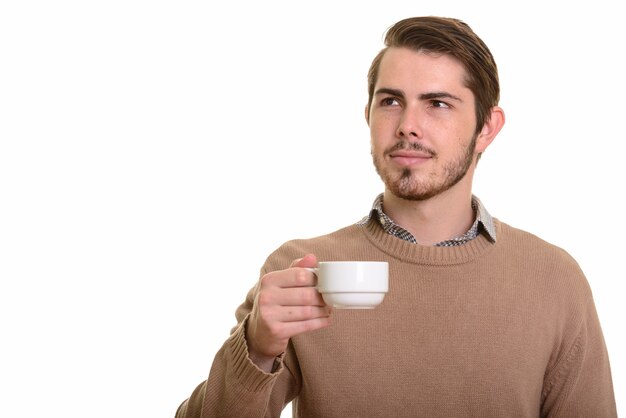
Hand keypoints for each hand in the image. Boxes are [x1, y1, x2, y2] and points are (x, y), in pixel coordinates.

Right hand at [246, 254, 331, 371]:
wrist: (259, 332)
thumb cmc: (274, 302)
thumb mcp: (280, 283)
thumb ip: (296, 269)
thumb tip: (312, 257)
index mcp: (269, 280)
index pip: (300, 275)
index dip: (316, 279)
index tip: (323, 283)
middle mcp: (266, 296)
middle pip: (306, 295)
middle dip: (322, 298)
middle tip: (329, 299)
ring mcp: (270, 315)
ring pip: (308, 311)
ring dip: (323, 311)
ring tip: (328, 309)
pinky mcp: (276, 331)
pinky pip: (306, 325)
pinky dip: (320, 322)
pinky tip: (325, 320)